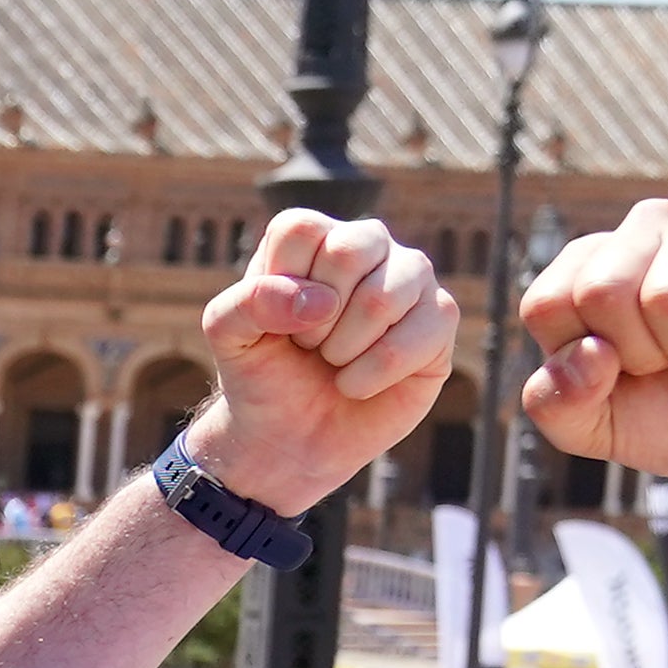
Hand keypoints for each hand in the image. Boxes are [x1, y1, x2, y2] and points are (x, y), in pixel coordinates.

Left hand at [177, 209, 457, 516]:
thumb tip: (318, 300)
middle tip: (309, 345)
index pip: (300, 230)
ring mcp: (411, 277)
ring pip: (385, 295)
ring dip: (344, 348)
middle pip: (349, 252)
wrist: (289, 437)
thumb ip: (246, 303)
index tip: (276, 322)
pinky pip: (422, 332)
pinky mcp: (440, 318)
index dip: (281, 287)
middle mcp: (369, 245)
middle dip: (316, 320)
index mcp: (314, 238)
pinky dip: (375, 373)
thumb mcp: (227, 336)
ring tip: (334, 361)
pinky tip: (359, 383)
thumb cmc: (262, 375)